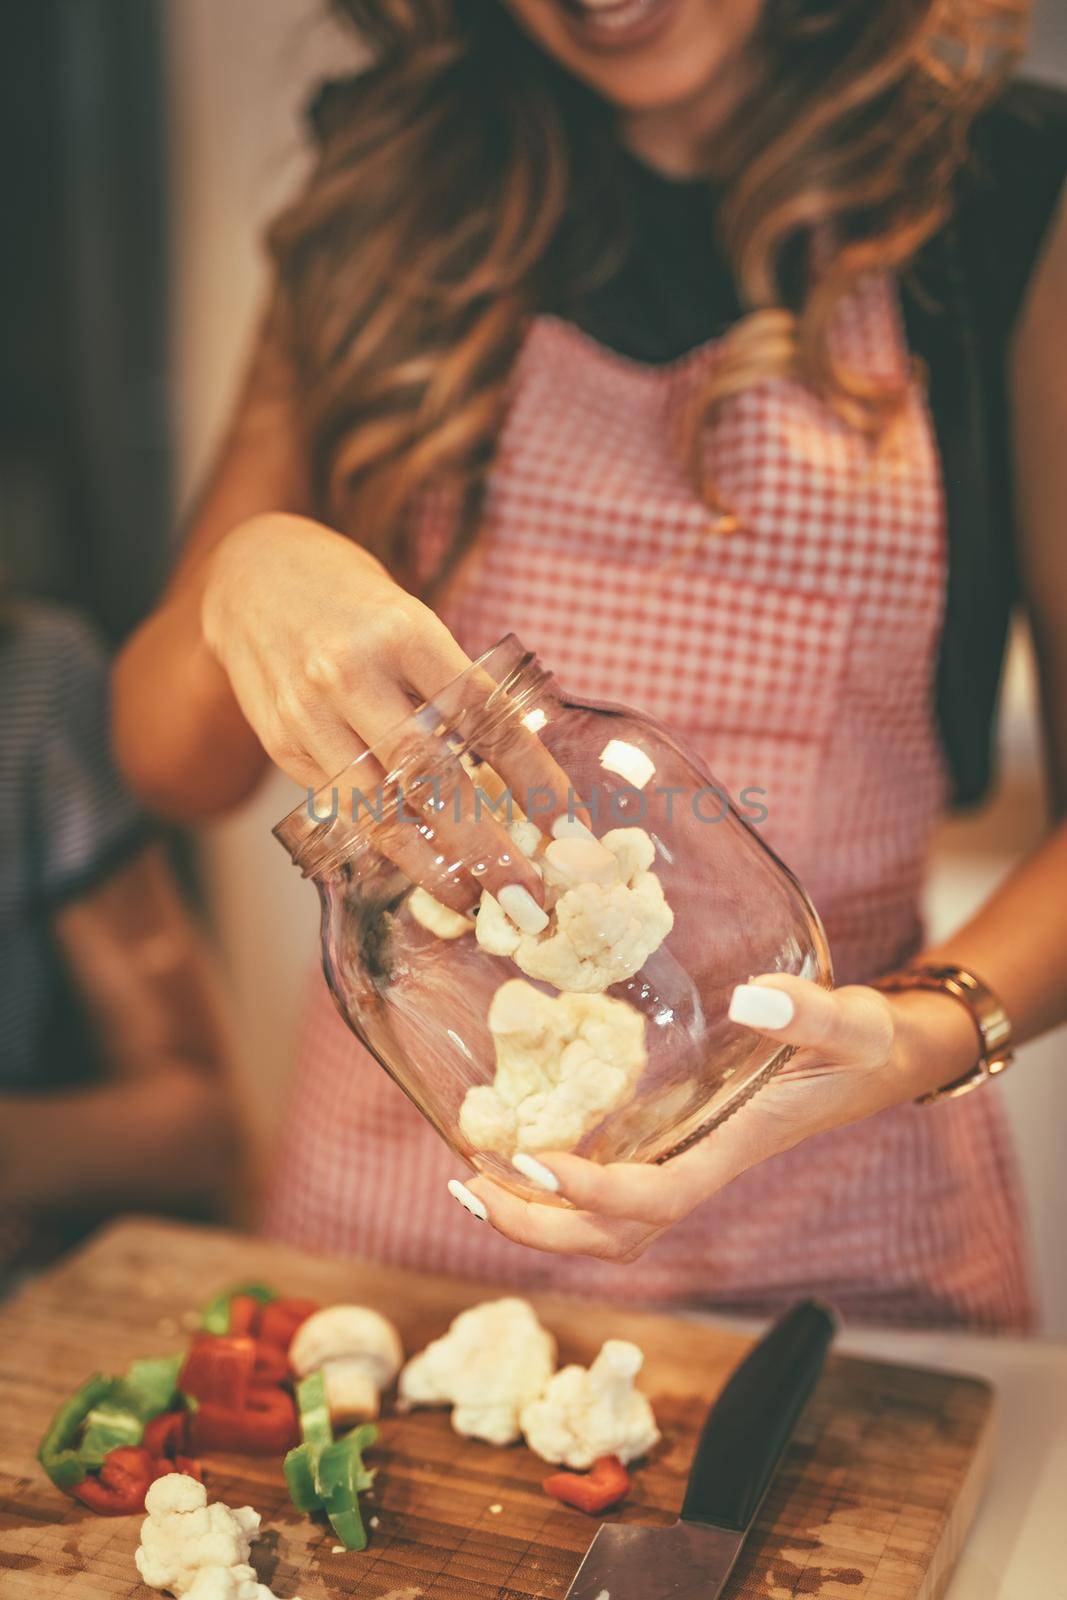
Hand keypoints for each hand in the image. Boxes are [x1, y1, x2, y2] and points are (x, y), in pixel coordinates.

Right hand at [200, 513, 584, 911]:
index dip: (529, 774)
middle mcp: (351, 674)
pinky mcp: (282, 746)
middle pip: (429, 774)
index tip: (567, 821)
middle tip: (527, 893)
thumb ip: (455, 690)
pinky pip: (345, 809)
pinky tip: (424, 871)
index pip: (481, 715)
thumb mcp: (414, 622)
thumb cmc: (359, 605)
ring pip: (378, 808)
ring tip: (475, 900)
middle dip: (484, 844)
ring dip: (433, 865)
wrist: (255, 577)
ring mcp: (309, 714)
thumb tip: (521, 777)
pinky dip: (388, 845)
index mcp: (404, 632)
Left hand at [455, 972, 980, 1261]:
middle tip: (470, 1187)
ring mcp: (683, 1162)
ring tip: (470, 1184)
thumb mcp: (852, 1024)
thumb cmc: (868, 1046)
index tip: (534, 1161)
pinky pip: (608, 1190)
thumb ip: (812, 1013)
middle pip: (611, 1238)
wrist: (880, 1063)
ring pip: (604, 1227)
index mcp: (730, 1152)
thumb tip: (752, 999)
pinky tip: (512, 1148)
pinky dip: (554, 1189)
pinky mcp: (674, 1143)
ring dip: (536, 1218)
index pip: (652, 1201)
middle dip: (539, 1227)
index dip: (591, 1195)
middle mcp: (698, 1170)